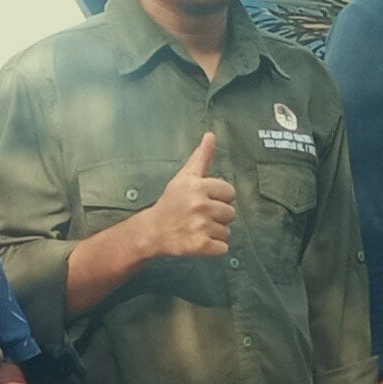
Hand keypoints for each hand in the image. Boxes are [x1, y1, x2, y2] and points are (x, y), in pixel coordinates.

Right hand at [127, 132, 235, 258]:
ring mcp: (201, 226)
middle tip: (199, 217)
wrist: (152, 231)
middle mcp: (200, 205)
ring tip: (197, 228)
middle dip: (218, 216)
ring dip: (215, 232)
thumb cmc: (171, 202)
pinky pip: (223, 248)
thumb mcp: (184, 177)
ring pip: (227, 231)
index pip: (230, 192)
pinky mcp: (201, 246)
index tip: (204, 201)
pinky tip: (199, 241)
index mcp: (198, 186)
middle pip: (231, 213)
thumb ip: (201, 157)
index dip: (219, 198)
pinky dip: (214, 248)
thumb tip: (211, 135)